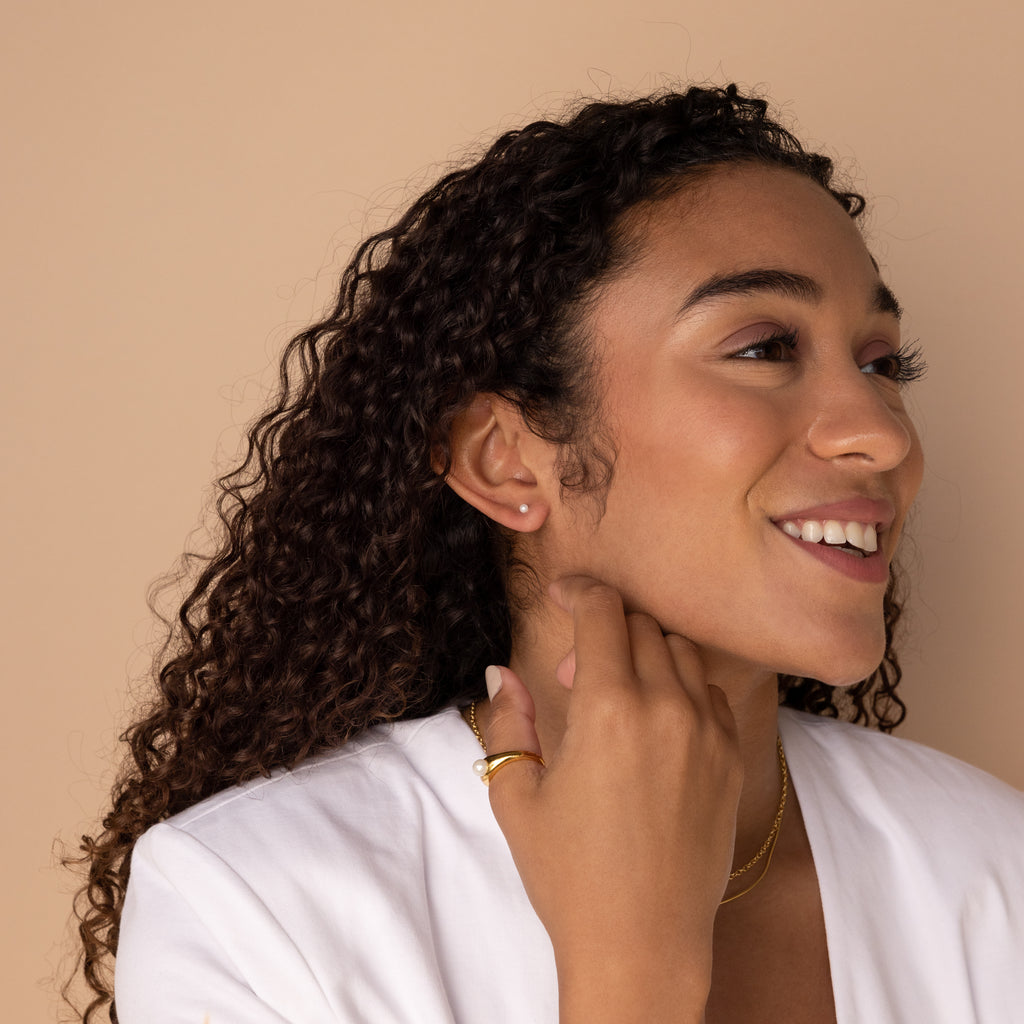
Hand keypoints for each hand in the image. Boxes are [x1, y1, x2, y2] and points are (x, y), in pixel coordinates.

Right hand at [480, 575, 742, 1022]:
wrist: (643, 944)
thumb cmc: (570, 875)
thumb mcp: (517, 796)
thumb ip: (508, 720)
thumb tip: (502, 670)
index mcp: (608, 708)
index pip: (602, 611)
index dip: (579, 589)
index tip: (561, 593)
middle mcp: (666, 707)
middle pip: (641, 623)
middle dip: (603, 628)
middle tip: (572, 673)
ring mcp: (708, 730)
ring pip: (679, 650)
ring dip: (643, 651)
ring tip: (613, 696)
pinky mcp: (733, 757)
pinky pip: (710, 691)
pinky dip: (681, 685)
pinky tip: (656, 722)